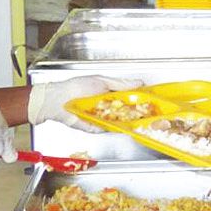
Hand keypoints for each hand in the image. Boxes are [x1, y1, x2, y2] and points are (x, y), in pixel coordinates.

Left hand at [28, 75, 142, 132]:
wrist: (57, 101)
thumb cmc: (76, 87)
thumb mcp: (102, 81)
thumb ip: (121, 84)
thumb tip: (139, 83)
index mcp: (111, 94)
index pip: (130, 98)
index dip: (141, 100)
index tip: (153, 102)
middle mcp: (108, 107)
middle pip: (128, 112)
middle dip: (139, 114)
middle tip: (151, 114)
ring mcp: (103, 119)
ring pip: (121, 122)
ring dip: (131, 122)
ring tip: (142, 121)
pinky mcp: (97, 128)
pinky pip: (110, 130)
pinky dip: (117, 129)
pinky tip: (126, 126)